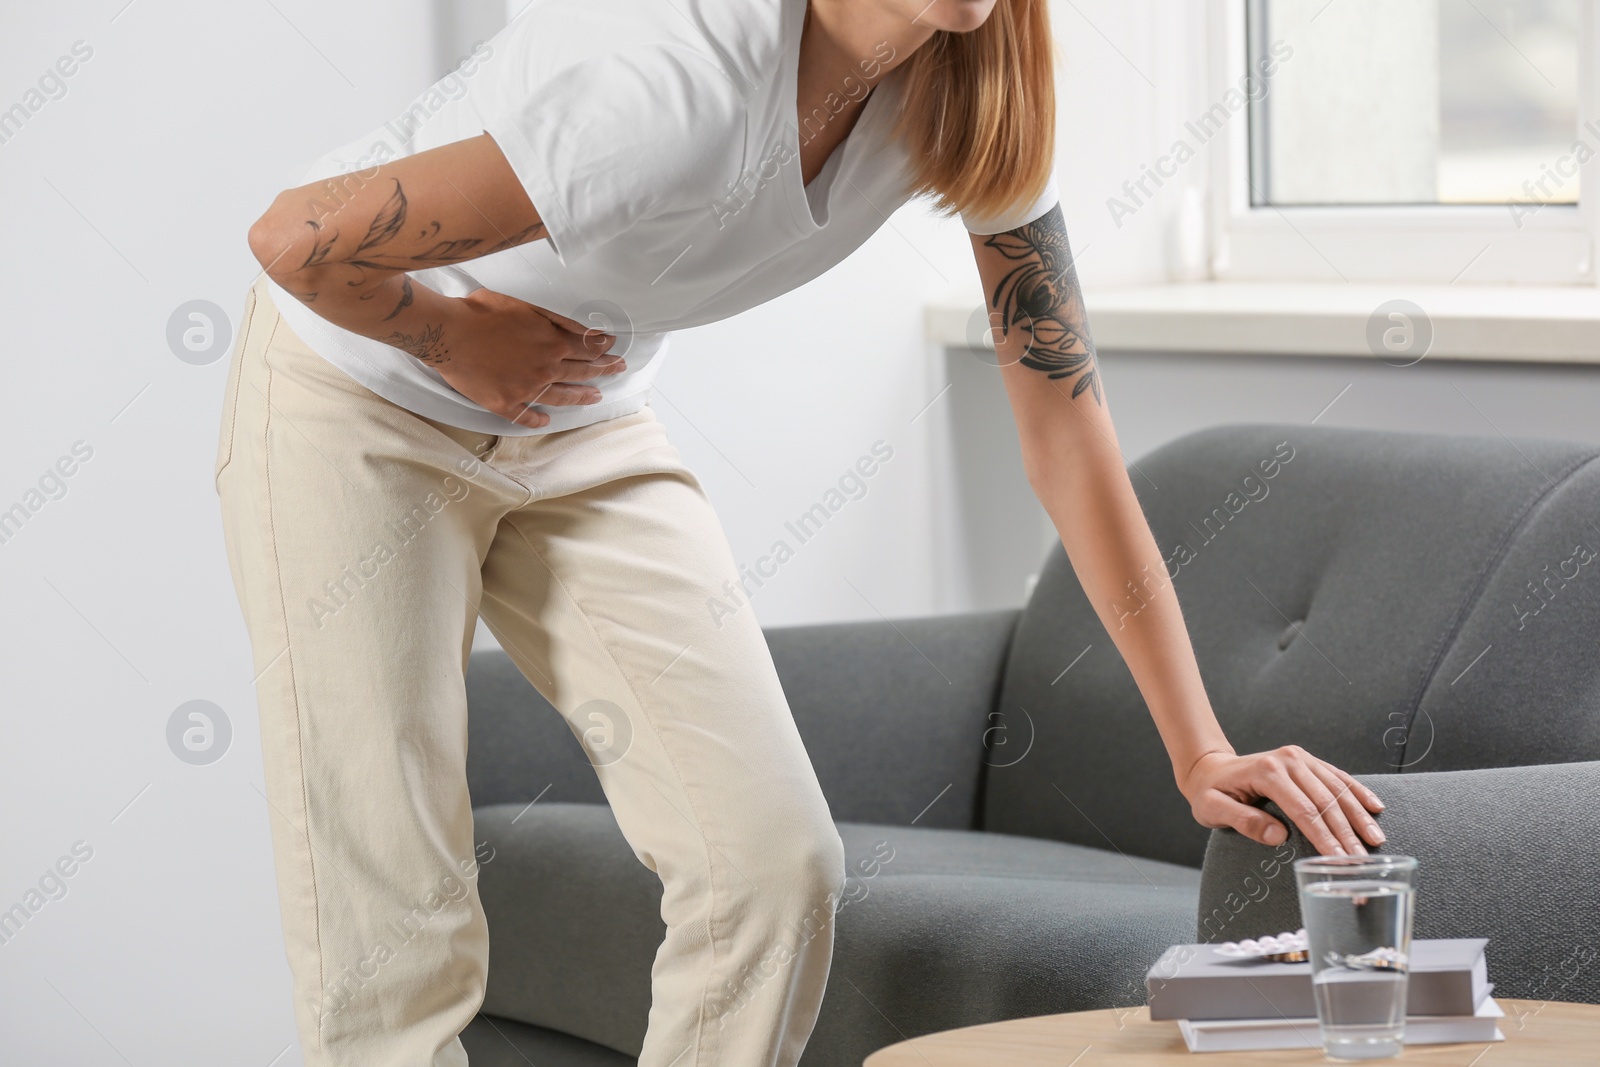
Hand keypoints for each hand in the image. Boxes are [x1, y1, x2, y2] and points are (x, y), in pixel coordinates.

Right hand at [438, 288, 627, 428]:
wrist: (448, 333)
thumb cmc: (482, 312)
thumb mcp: (527, 305)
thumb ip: (560, 321)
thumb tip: (591, 333)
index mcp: (552, 344)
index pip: (588, 349)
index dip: (605, 350)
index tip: (615, 351)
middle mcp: (545, 370)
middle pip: (582, 373)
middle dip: (604, 371)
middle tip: (618, 370)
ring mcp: (526, 390)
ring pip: (562, 398)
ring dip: (581, 397)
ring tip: (595, 397)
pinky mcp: (505, 403)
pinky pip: (527, 417)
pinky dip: (538, 420)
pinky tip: (547, 421)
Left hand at [1177, 745, 1386, 855]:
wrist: (1210, 768)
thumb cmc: (1210, 793)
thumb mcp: (1212, 809)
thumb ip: (1243, 821)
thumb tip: (1278, 836)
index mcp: (1267, 772)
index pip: (1304, 811)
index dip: (1324, 838)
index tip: (1341, 861)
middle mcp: (1288, 760)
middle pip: (1325, 802)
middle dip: (1347, 834)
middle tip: (1363, 862)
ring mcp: (1299, 758)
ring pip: (1337, 789)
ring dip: (1358, 816)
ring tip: (1376, 841)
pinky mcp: (1306, 760)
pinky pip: (1337, 776)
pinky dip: (1357, 792)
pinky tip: (1375, 808)